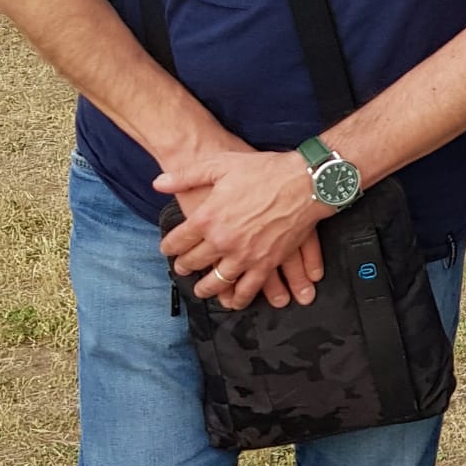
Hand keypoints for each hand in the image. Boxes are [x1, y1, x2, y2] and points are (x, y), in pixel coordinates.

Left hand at [156, 150, 330, 309]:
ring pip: (216, 282)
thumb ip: (187, 176)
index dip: (169, 246)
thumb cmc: (265, 170)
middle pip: (193, 263)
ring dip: (205, 289)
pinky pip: (247, 289)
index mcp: (207, 217)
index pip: (177, 241)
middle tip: (182, 268)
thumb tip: (158, 184)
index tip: (169, 248)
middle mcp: (221, 241)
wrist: (306, 181)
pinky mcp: (266, 263)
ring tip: (202, 289)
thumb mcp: (222, 164)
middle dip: (184, 267)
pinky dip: (237, 298)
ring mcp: (244, 255)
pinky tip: (233, 301)